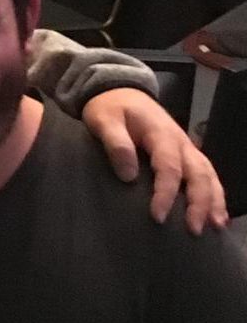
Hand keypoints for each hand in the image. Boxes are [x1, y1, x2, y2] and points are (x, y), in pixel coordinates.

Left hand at [83, 88, 226, 233]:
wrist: (120, 91)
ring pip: (209, 175)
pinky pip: (207, 175)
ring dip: (214, 202)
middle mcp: (181, 142)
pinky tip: (218, 217)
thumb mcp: (104, 120)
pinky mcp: (187, 154)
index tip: (158, 216)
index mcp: (161, 133)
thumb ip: (115, 143)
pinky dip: (216, 195)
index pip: (168, 167)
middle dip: (199, 203)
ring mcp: (187, 148)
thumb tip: (128, 175)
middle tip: (193, 230)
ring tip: (215, 227)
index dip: (165, 193)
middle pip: (198, 174)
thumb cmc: (110, 108)